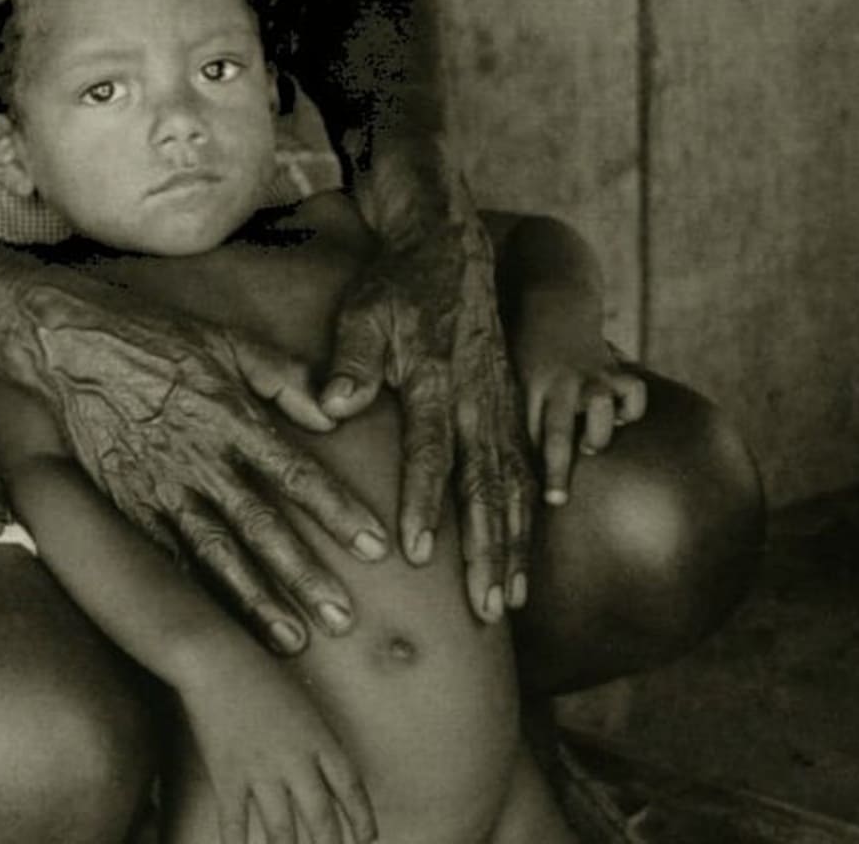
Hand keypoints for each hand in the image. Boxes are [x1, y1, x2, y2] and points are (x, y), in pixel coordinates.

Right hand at [28, 284, 389, 653]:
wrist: (67, 342)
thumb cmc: (151, 335)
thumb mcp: (224, 339)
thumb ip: (281, 376)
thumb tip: (331, 413)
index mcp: (231, 415)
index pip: (296, 472)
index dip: (338, 511)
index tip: (376, 547)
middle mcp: (200, 458)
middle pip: (261, 525)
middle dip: (304, 574)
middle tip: (342, 619)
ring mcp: (159, 484)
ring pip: (215, 552)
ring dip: (254, 598)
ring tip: (291, 639)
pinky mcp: (123, 500)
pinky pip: (162, 554)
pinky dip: (190, 591)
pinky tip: (213, 623)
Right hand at [179, 629, 375, 843]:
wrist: (214, 658)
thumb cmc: (258, 672)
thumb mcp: (301, 702)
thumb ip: (315, 739)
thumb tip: (325, 776)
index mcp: (317, 738)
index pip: (350, 788)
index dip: (362, 818)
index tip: (368, 839)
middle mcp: (294, 760)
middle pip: (321, 817)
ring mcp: (260, 771)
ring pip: (282, 829)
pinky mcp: (227, 775)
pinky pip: (234, 821)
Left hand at [319, 209, 534, 624]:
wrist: (447, 250)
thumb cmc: (396, 286)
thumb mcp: (363, 312)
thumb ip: (351, 361)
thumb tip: (331, 407)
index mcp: (438, 379)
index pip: (431, 451)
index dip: (422, 502)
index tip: (415, 553)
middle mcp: (478, 400)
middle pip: (485, 484)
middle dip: (485, 549)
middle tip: (484, 608)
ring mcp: (501, 406)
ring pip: (512, 486)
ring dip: (512, 545)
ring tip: (508, 602)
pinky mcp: (510, 408)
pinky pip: (524, 471)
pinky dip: (527, 518)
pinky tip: (525, 558)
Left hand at [513, 288, 645, 505]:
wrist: (553, 303)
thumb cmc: (530, 349)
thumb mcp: (517, 376)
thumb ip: (528, 412)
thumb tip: (533, 456)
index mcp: (530, 387)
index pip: (528, 433)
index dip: (533, 466)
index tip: (542, 500)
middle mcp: (558, 384)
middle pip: (555, 429)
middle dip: (557, 468)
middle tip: (557, 499)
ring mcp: (588, 375)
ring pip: (599, 406)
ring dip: (597, 432)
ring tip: (590, 444)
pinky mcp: (612, 368)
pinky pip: (632, 393)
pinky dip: (631, 409)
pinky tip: (619, 415)